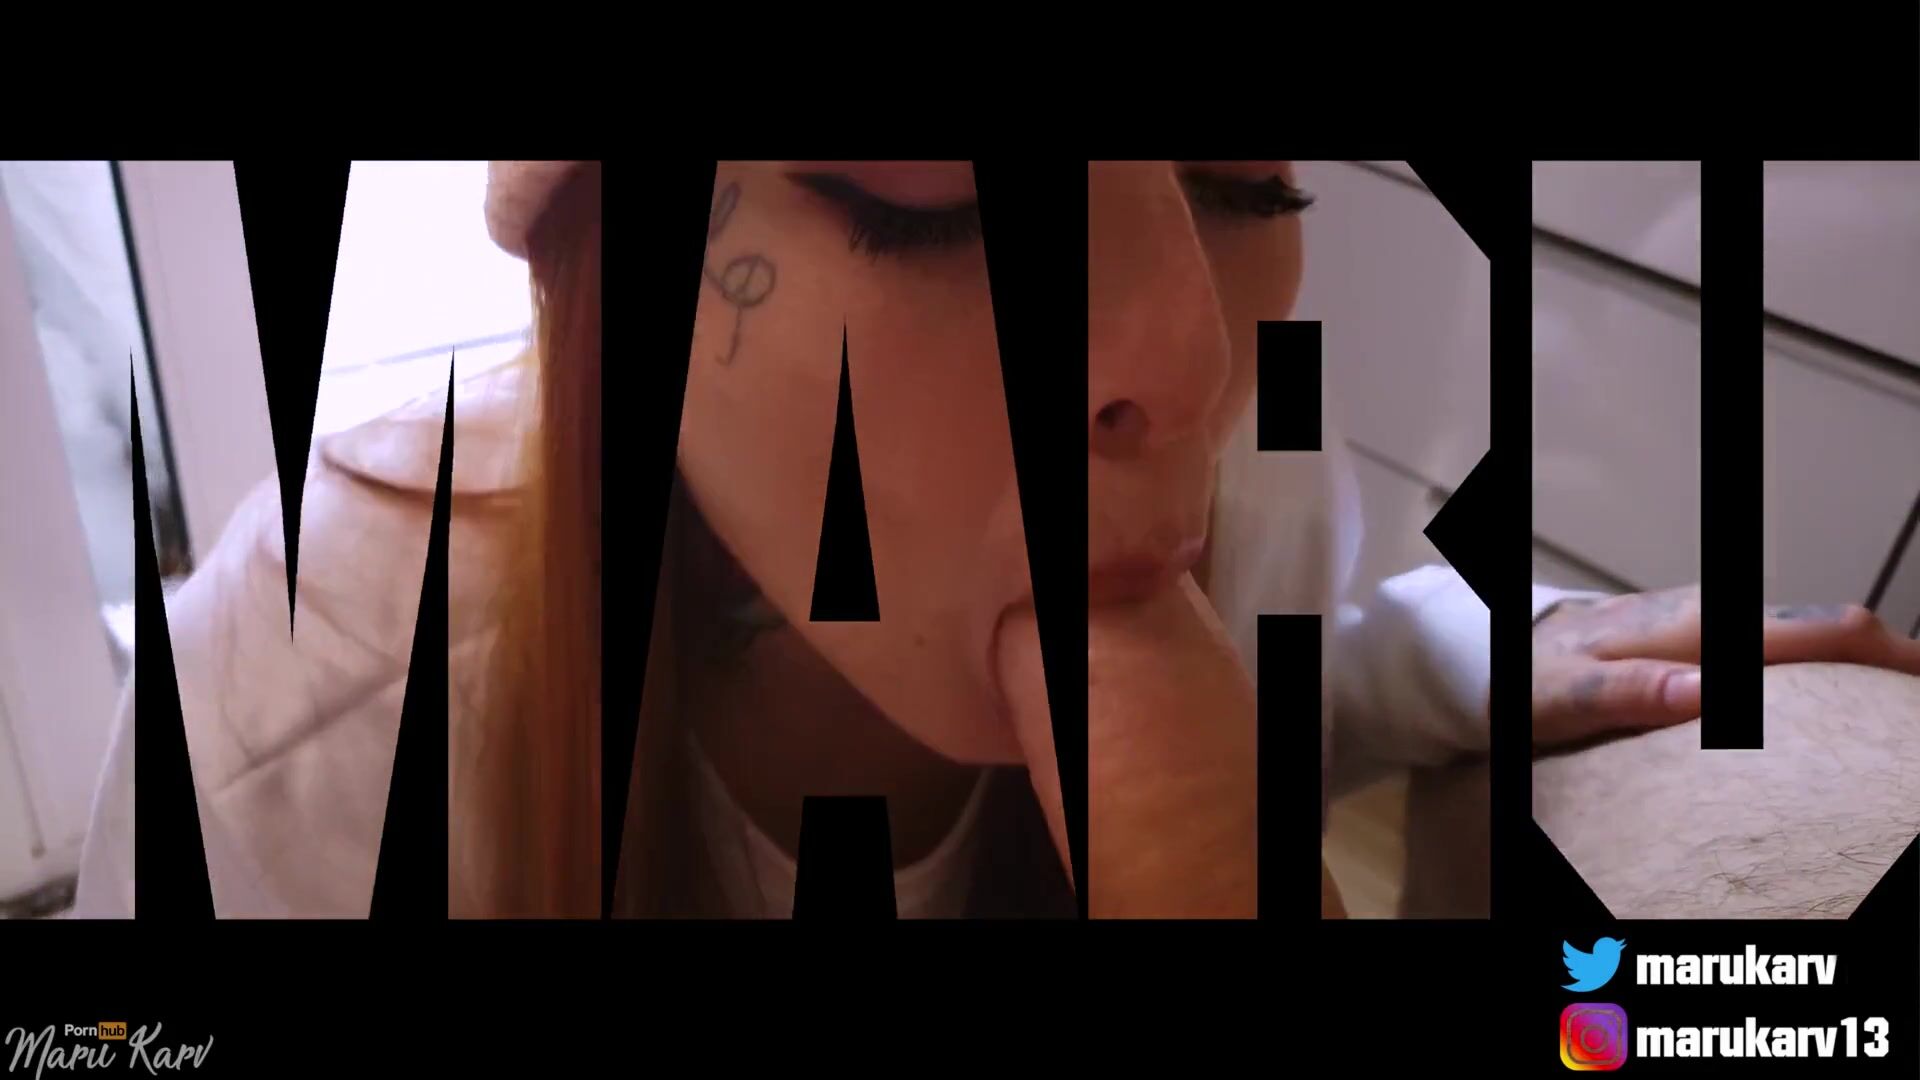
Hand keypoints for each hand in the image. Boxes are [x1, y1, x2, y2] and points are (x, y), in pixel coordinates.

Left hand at [1532, 585, 1919, 747]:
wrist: (1498, 650)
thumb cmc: (1531, 676)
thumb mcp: (1563, 694)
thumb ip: (1628, 691)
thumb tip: (1704, 694)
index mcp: (1685, 627)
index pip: (1801, 628)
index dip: (1871, 647)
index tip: (1915, 671)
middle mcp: (1705, 615)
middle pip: (1818, 624)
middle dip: (1880, 651)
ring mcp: (1707, 623)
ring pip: (1800, 631)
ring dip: (1854, 656)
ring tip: (1900, 694)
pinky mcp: (1702, 637)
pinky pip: (1775, 645)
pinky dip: (1818, 660)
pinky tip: (1841, 688)